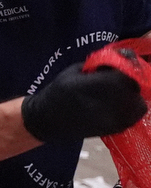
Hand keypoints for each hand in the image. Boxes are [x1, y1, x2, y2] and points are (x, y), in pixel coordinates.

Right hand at [22, 64, 146, 143]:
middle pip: (133, 88)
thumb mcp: (74, 71)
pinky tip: (121, 103)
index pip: (124, 74)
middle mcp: (106, 104)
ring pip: (139, 103)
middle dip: (129, 79)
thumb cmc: (58, 92)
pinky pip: (135, 116)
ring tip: (121, 91)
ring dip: (133, 94)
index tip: (122, 61)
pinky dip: (133, 107)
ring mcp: (112, 119)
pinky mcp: (115, 129)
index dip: (127, 65)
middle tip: (118, 77)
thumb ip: (99, 65)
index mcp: (93, 87)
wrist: (48, 120)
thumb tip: (120, 58)